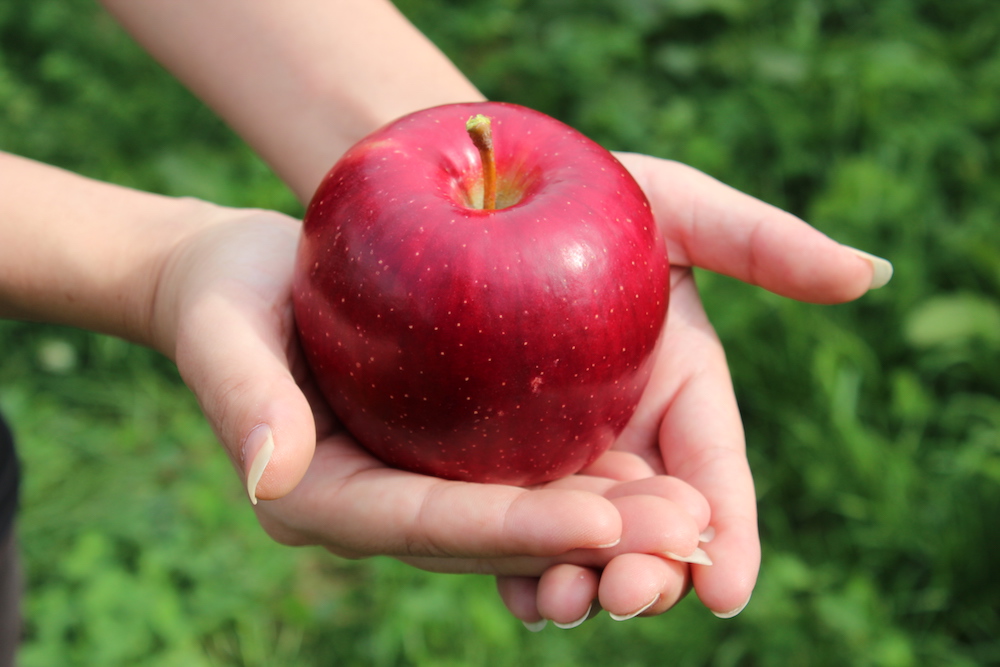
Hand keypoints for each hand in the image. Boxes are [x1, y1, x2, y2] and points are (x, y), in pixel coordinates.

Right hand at [150, 204, 714, 587]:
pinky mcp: (451, 454)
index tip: (603, 522)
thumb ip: (242, 396)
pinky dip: (593, 481)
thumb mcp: (223, 329)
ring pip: (524, 517)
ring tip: (702, 517)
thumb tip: (271, 475)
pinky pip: (527, 477)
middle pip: (491, 537)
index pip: (425, 525)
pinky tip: (666, 475)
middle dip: (590, 540)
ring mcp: (421, 484)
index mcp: (322, 498)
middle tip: (690, 531)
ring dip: (613, 523)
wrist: (250, 280)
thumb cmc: (226, 294)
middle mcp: (381, 507)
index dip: (514, 530)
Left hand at [495, 153, 890, 627]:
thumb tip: (868, 274)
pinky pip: (513, 523)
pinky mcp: (498, 456)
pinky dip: (517, 563)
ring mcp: (562, 450)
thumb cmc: (591, 195)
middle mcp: (628, 431)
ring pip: (584, 536)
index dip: (728, 532)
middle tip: (630, 597)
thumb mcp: (673, 205)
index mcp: (682, 389)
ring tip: (564, 604)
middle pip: (649, 521)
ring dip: (581, 579)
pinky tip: (513, 590)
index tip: (728, 588)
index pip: (714, 474)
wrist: (489, 195)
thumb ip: (762, 242)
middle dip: (650, 569)